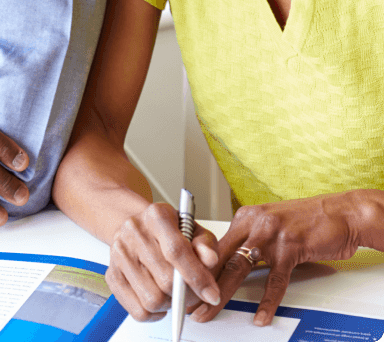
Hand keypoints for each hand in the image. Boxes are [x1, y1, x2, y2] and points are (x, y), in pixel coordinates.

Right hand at [106, 202, 220, 320]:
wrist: (137, 226)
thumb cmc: (169, 230)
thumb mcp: (193, 230)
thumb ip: (205, 244)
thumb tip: (209, 260)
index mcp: (156, 215)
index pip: (176, 250)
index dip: (197, 276)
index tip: (212, 294)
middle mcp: (133, 232)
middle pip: (165, 280)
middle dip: (187, 294)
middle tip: (194, 293)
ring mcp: (119, 254)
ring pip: (152, 300)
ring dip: (170, 304)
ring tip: (175, 293)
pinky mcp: (112, 275)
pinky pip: (138, 311)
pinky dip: (155, 314)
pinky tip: (161, 300)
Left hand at [191, 193, 360, 326]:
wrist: (340, 212)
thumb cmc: (307, 221)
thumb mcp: (271, 225)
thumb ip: (251, 241)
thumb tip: (231, 263)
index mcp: (245, 217)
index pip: (215, 246)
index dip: (199, 267)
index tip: (189, 285)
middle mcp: (254, 222)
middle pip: (220, 257)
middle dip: (202, 282)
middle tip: (191, 302)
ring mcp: (271, 234)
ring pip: (238, 267)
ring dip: (222, 292)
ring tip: (211, 309)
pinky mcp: (290, 247)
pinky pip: (274, 280)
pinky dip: (267, 302)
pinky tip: (260, 316)